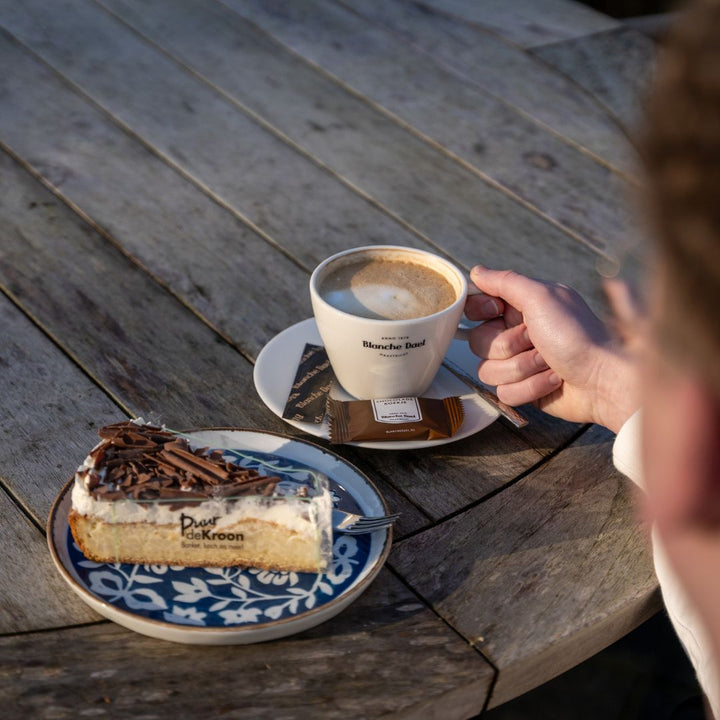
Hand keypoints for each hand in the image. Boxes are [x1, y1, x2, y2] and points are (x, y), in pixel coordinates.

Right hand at [464, 266, 638, 431]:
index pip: (476, 307)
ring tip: (549, 363)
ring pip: (487, 370)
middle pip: (478, 341)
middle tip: (535, 340)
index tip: (497, 311)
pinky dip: (530, 388)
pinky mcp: (523, 389)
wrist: (604, 379)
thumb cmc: (579, 335)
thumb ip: (506, 282)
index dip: (481, 311)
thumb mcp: (542, 297)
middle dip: (508, 345)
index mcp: (521, 306)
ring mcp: (519, 363)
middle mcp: (517, 333)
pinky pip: (504, 392)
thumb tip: (477, 271)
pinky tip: (553, 380)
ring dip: (522, 368)